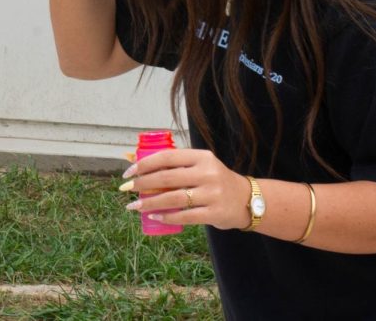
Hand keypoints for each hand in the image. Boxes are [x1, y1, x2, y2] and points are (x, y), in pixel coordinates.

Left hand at [122, 148, 251, 230]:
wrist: (249, 200)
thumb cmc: (215, 181)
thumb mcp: (200, 166)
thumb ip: (174, 165)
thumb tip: (134, 161)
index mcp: (201, 157)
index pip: (167, 157)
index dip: (144, 164)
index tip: (128, 172)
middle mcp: (208, 173)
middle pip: (167, 178)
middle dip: (142, 184)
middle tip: (126, 190)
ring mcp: (213, 194)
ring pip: (173, 198)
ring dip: (150, 203)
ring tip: (134, 206)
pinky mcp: (216, 213)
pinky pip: (185, 216)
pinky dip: (167, 217)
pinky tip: (154, 216)